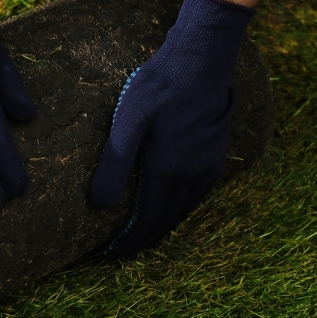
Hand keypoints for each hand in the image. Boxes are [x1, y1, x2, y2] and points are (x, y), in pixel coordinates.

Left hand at [90, 0, 253, 257]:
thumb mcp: (128, 119)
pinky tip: (173, 208)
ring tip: (146, 238)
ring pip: (184, 212)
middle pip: (166, 221)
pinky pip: (198, 196)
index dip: (129, 241)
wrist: (201, 63)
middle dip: (144, 240)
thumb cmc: (159, 86)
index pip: (146, 220)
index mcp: (167, 170)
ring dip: (164, 229)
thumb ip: (114, 162)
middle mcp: (190, 176)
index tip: (112, 255)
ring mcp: (207, 167)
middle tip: (125, 253)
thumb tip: (100, 204)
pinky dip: (182, 211)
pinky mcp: (216, 157)